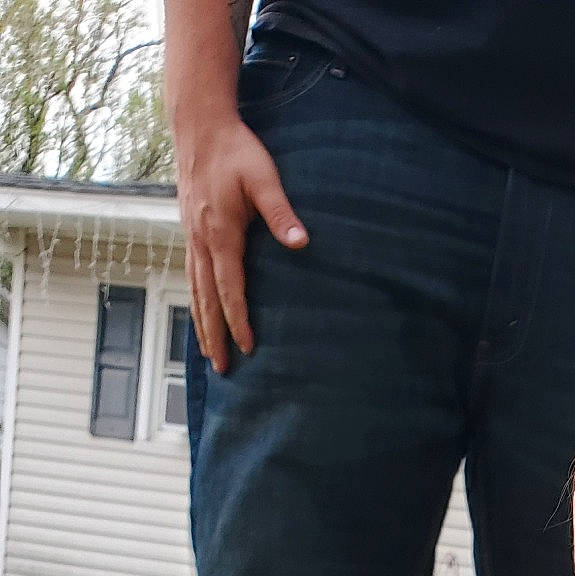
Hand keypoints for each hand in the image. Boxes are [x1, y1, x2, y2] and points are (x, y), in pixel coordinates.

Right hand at [175, 110, 307, 370]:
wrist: (199, 124)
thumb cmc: (236, 150)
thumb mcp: (263, 177)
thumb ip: (281, 212)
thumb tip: (301, 242)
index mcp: (219, 233)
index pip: (230, 288)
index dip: (239, 321)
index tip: (248, 348)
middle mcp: (200, 240)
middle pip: (206, 299)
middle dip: (215, 336)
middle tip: (223, 369)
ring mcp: (191, 236)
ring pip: (194, 290)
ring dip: (202, 324)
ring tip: (208, 354)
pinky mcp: (189, 230)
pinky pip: (191, 275)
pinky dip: (195, 301)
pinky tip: (201, 314)